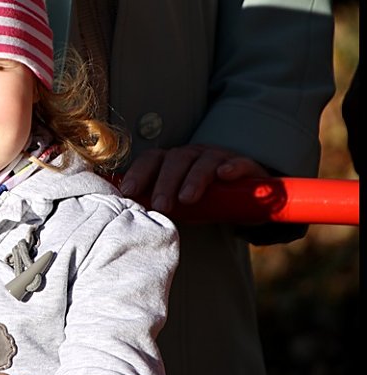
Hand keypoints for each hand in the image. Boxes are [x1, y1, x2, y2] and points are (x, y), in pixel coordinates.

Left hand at [119, 144, 269, 212]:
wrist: (246, 199)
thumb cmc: (203, 200)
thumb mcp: (178, 204)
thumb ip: (158, 206)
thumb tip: (127, 218)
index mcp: (172, 162)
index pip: (152, 159)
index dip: (139, 172)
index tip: (128, 191)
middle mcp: (193, 155)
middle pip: (176, 160)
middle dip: (165, 182)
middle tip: (160, 205)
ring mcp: (219, 157)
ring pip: (204, 161)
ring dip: (194, 178)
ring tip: (187, 199)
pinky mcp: (246, 165)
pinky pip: (239, 162)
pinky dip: (231, 167)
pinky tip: (224, 175)